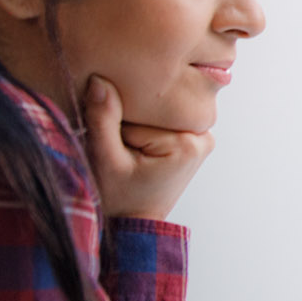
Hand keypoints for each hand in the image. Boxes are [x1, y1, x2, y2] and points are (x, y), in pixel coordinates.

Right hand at [82, 76, 212, 221]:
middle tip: (118, 147)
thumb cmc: (120, 198)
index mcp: (186, 142)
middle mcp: (201, 135)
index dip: (117, 120)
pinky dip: (143, 126)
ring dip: (135, 122)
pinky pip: (161, 117)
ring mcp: (199, 135)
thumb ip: (102, 120)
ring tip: (126, 148)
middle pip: (153, 106)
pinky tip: (135, 143)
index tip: (111, 142)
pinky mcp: (191, 136)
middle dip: (128, 120)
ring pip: (155, 110)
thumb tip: (100, 80)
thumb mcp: (105, 161)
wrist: (132, 219)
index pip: (142, 108)